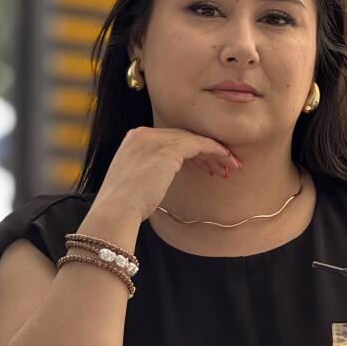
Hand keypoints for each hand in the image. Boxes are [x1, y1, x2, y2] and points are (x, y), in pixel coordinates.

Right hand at [89, 126, 242, 223]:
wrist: (115, 211)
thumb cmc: (124, 206)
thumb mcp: (135, 181)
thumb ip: (149, 171)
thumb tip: (162, 176)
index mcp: (134, 139)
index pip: (170, 139)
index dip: (191, 151)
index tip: (206, 166)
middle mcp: (142, 134)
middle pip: (183, 137)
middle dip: (205, 152)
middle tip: (222, 167)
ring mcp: (154, 139)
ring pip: (193, 140)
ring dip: (215, 153)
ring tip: (230, 167)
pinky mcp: (167, 149)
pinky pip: (199, 144)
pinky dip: (215, 151)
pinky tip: (227, 161)